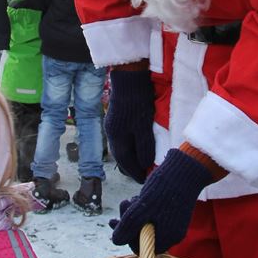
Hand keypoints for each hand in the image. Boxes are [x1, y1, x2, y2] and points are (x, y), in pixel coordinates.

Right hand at [104, 67, 154, 182]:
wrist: (129, 77)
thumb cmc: (137, 101)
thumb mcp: (144, 125)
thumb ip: (144, 146)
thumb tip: (146, 165)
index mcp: (117, 138)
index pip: (125, 162)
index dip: (135, 173)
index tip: (145, 181)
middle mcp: (112, 133)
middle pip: (121, 156)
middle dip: (132, 167)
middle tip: (145, 174)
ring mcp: (113, 124)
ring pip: (122, 147)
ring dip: (132, 156)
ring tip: (144, 161)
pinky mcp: (118, 117)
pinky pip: (124, 137)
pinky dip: (132, 145)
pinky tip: (139, 144)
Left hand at [111, 149, 212, 253]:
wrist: (186, 168)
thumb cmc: (164, 189)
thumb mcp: (141, 209)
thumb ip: (127, 227)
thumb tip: (115, 241)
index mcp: (167, 238)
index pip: (141, 248)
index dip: (127, 237)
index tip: (118, 222)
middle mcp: (172, 234)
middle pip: (143, 237)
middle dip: (128, 223)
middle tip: (123, 205)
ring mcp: (174, 223)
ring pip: (147, 225)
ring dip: (134, 214)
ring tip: (130, 199)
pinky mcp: (173, 212)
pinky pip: (154, 217)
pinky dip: (143, 209)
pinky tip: (139, 197)